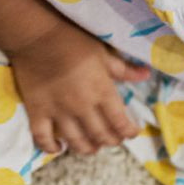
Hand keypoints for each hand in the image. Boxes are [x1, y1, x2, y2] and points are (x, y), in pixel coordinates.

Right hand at [8, 21, 149, 155]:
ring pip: (76, 141)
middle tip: (113, 140)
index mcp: (101, 91)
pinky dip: (51, 148)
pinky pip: (43, 138)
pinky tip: (58, 148)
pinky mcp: (37, 112)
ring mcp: (59, 112)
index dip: (128, 132)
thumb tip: (146, 75)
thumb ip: (124, 69)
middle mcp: (82, 107)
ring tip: (92, 148)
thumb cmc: (73, 40)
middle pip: (100, 135)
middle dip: (111, 141)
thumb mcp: (103, 53)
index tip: (131, 133)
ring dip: (87, 149)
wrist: (37, 35)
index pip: (120, 122)